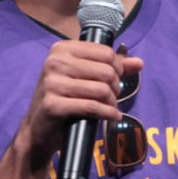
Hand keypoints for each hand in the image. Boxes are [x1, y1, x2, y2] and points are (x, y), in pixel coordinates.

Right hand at [18, 40, 143, 170]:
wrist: (38, 129)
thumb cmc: (63, 99)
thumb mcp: (83, 78)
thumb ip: (110, 67)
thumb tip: (139, 62)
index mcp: (62, 49)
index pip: (106, 53)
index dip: (118, 68)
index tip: (115, 81)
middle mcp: (55, 62)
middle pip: (106, 71)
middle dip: (115, 87)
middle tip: (112, 97)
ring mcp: (52, 83)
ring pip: (101, 89)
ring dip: (112, 103)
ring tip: (110, 108)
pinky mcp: (53, 104)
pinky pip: (92, 107)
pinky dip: (107, 114)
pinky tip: (111, 117)